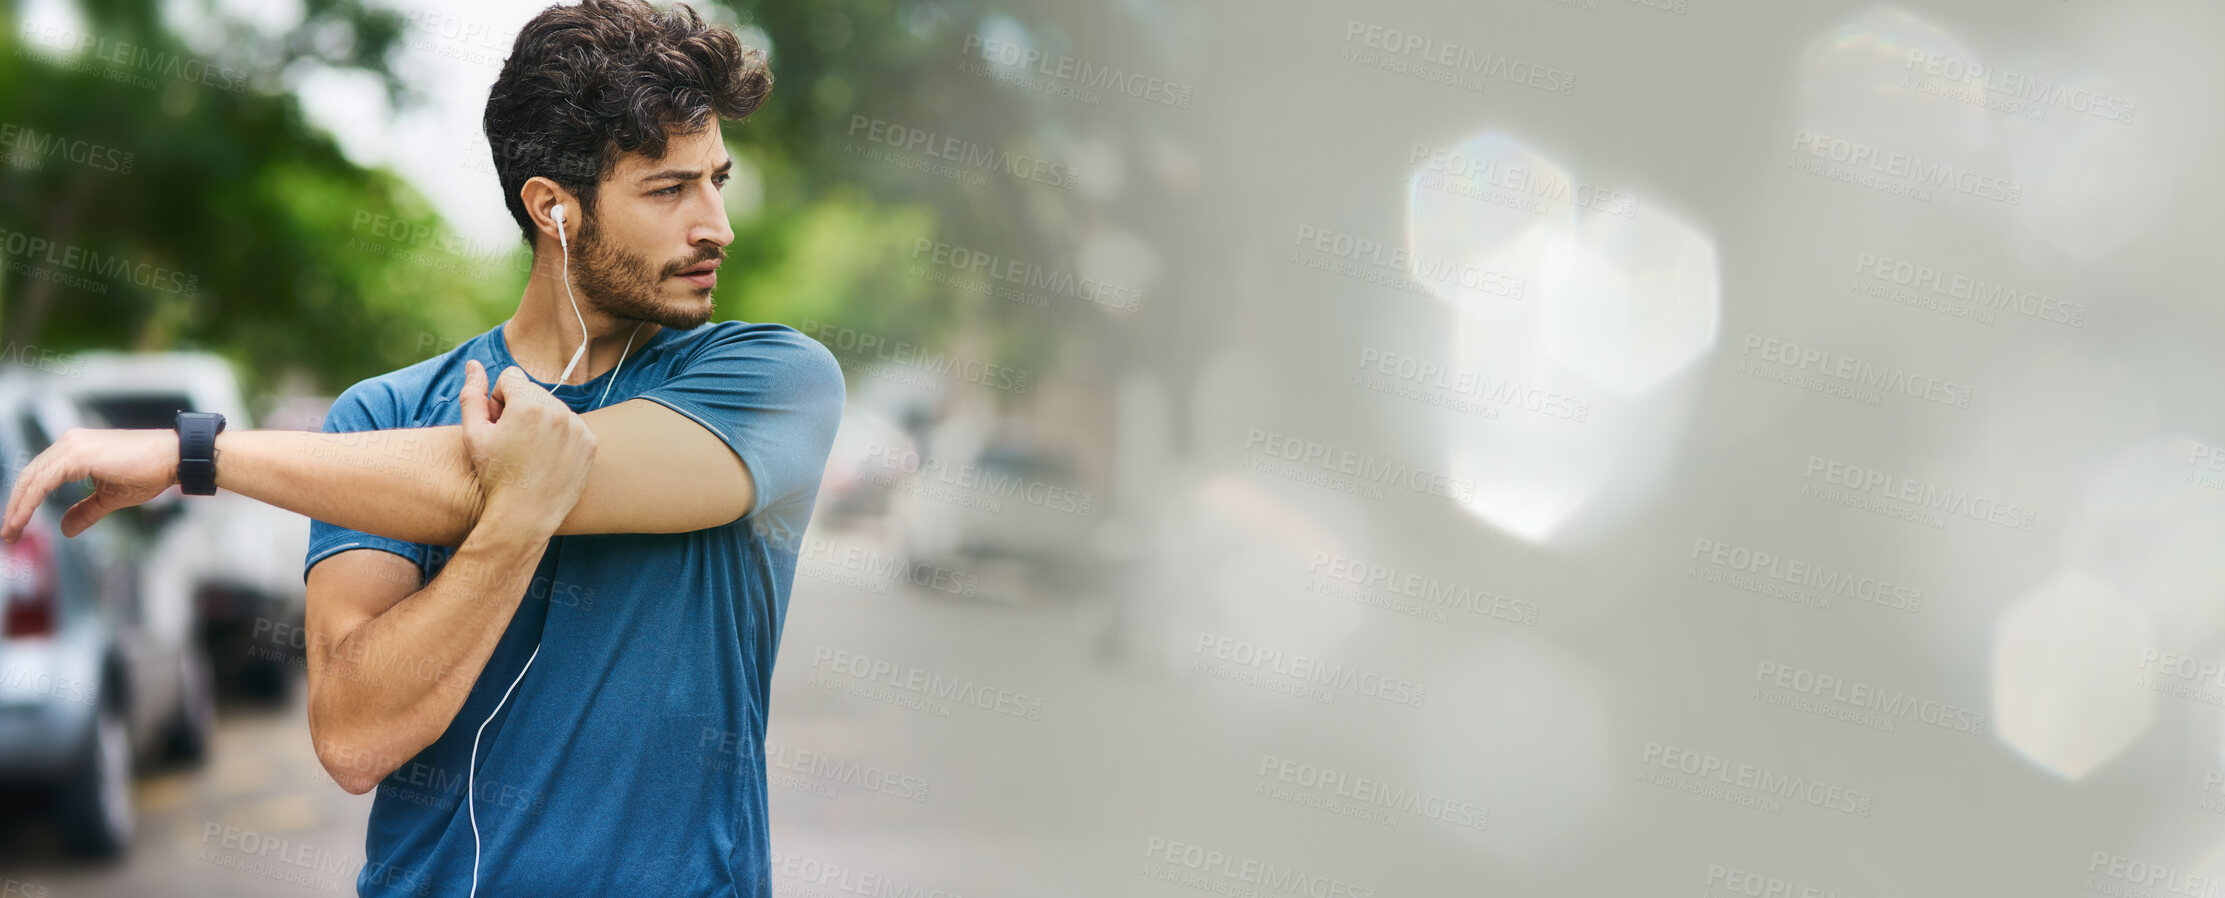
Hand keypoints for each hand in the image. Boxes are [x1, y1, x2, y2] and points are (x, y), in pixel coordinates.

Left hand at [2, 428, 177, 541]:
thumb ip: (85, 511)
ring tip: (11, 532)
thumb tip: (65, 529)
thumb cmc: (149, 473)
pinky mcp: (76, 454)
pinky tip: (23, 519)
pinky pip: (43, 481)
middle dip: (15, 506)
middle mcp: (68, 442)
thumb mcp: (110, 497)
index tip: (16, 526)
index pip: (38, 475)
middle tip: (7, 534)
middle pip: (28, 476)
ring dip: (17, 507)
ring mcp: (71, 445)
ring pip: (31, 478)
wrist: (172, 458)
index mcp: (74, 449)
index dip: (24, 501)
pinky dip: (29, 502)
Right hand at [458, 360, 596, 531]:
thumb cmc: (494, 476)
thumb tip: (474, 363)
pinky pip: (571, 425)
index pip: (510, 377)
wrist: (525, 516)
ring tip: (528, 452)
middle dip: (519, 408)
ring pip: (553, 408)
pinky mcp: (590, 442)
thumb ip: (472, 394)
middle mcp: (558, 410)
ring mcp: (578, 427)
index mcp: (529, 403)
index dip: (498, 399)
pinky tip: (546, 458)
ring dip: (540, 421)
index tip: (497, 423)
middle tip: (511, 440)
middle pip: (533, 391)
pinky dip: (559, 436)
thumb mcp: (473, 434)